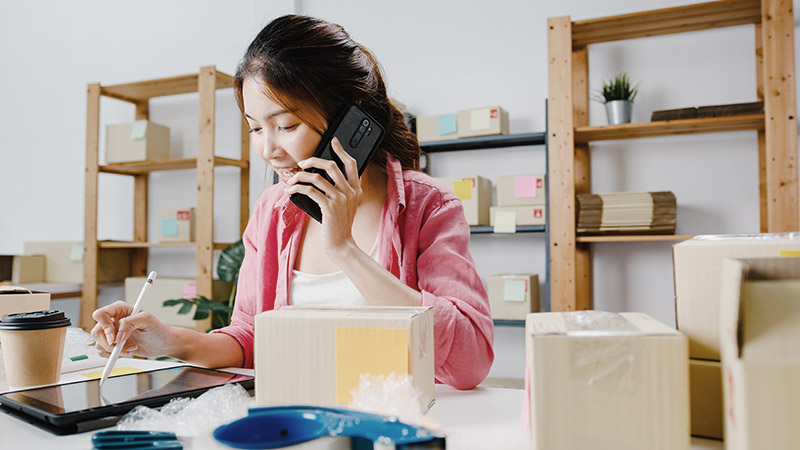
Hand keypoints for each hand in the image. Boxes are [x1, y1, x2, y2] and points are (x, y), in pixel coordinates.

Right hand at [91, 301, 172, 357]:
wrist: (163, 343)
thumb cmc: (158, 329)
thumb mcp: (147, 321)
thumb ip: (130, 323)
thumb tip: (118, 335)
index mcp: (120, 309)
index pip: (100, 314)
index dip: (104, 327)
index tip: (115, 338)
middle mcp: (113, 320)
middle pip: (96, 331)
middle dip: (108, 343)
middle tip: (122, 346)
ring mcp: (112, 333)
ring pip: (98, 343)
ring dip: (113, 350)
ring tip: (130, 348)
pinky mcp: (114, 344)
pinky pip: (103, 352)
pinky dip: (114, 356)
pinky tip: (128, 351)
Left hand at [285, 137, 360, 252]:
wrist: (341, 244)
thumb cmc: (339, 225)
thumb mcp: (346, 206)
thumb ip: (340, 191)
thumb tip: (319, 176)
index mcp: (356, 190)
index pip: (352, 164)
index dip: (342, 151)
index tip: (333, 141)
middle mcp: (349, 192)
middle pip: (331, 165)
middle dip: (313, 160)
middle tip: (302, 163)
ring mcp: (340, 199)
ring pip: (316, 177)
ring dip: (300, 176)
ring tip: (292, 179)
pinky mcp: (329, 207)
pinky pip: (310, 191)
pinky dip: (297, 188)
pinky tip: (291, 190)